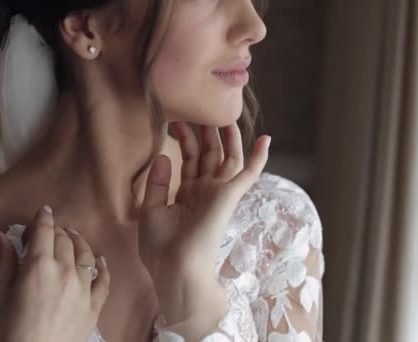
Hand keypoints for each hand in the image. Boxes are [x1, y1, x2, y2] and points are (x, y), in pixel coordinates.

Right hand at [0, 206, 109, 341]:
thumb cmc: (10, 331)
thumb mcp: (0, 296)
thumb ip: (5, 262)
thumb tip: (1, 235)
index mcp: (39, 266)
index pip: (45, 231)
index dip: (43, 217)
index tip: (44, 211)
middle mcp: (65, 271)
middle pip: (64, 240)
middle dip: (57, 231)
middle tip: (49, 232)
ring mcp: (83, 288)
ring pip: (86, 254)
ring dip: (78, 242)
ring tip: (73, 237)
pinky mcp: (94, 305)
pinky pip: (103, 280)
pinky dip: (102, 267)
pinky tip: (100, 261)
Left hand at [138, 121, 269, 319]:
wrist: (174, 268)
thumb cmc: (160, 247)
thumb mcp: (151, 209)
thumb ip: (157, 182)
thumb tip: (163, 154)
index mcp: (188, 195)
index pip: (189, 161)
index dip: (184, 140)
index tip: (176, 120)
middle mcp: (205, 192)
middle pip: (209, 154)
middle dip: (204, 132)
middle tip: (198, 108)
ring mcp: (219, 193)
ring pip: (228, 157)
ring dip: (228, 136)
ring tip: (224, 111)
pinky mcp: (229, 196)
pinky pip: (249, 173)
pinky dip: (258, 157)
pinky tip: (265, 138)